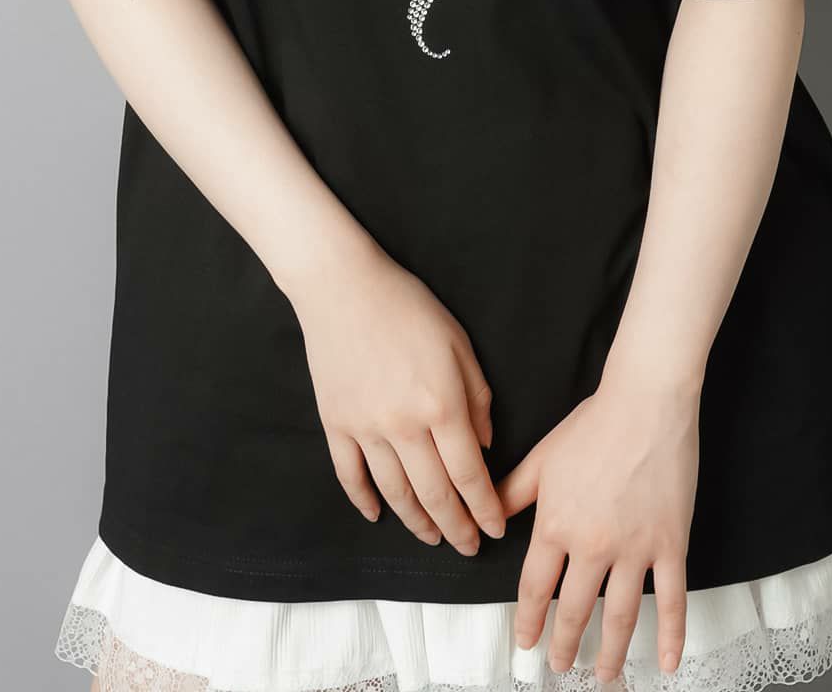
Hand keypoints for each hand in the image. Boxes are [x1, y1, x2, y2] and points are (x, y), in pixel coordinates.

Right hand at [289, 246, 506, 554]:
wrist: (341, 285)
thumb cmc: (407, 306)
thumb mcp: (458, 343)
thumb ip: (477, 398)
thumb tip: (485, 444)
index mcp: (441, 405)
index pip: (470, 474)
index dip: (485, 509)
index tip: (496, 529)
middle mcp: (404, 426)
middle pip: (435, 495)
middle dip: (457, 528)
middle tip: (469, 546)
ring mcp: (366, 429)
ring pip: (395, 493)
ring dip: (417, 523)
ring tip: (431, 538)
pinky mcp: (335, 424)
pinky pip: (350, 475)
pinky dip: (363, 501)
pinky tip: (377, 515)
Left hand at [495, 365, 698, 681]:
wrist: (644, 404)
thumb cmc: (593, 425)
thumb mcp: (542, 458)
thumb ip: (512, 492)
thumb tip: (489, 518)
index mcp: (556, 524)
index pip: (536, 586)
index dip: (529, 619)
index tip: (526, 641)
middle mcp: (592, 545)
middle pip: (574, 609)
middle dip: (565, 643)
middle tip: (561, 665)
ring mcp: (634, 549)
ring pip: (620, 616)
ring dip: (611, 652)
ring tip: (605, 675)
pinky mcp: (671, 545)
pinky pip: (673, 600)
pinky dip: (672, 636)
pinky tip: (667, 662)